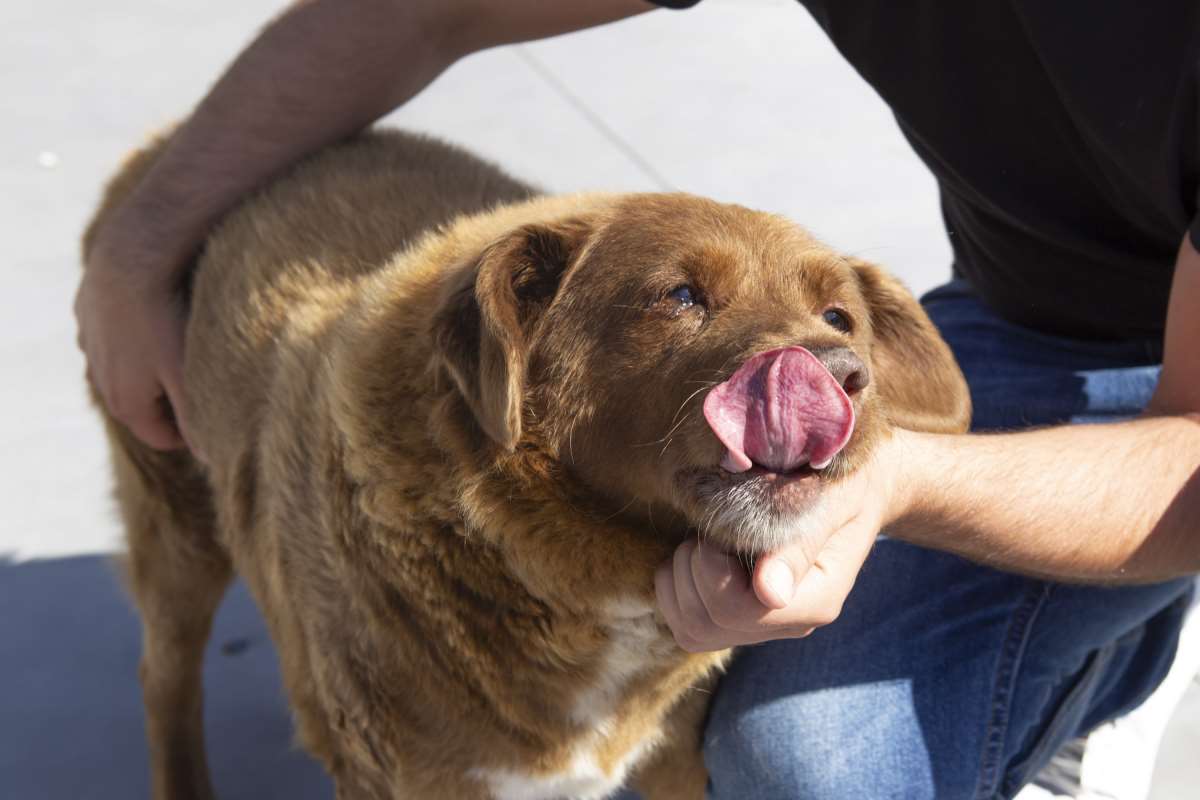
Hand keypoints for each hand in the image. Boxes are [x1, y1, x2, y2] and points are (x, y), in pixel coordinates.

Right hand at [75, 224, 193, 451]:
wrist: (131, 257)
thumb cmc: (165, 320)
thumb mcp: (187, 375)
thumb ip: (197, 418)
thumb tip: (210, 459)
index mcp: (125, 402)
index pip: (160, 437)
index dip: (191, 435)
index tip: (216, 421)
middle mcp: (98, 378)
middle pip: (141, 404)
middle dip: (171, 402)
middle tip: (205, 386)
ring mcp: (90, 344)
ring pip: (125, 367)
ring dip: (150, 367)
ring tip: (184, 350)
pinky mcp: (87, 313)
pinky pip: (115, 333)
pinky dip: (135, 334)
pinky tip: (157, 317)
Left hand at [655, 433, 909, 651]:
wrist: (857, 489)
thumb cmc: (844, 482)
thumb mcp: (832, 498)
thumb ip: (801, 542)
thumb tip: (770, 592)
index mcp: (816, 599)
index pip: (737, 608)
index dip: (712, 564)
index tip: (726, 520)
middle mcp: (789, 624)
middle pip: (707, 623)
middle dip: (693, 567)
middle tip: (714, 527)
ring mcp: (763, 626)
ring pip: (692, 630)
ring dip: (680, 578)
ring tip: (707, 540)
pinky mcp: (739, 620)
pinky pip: (686, 626)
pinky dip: (675, 588)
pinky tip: (698, 554)